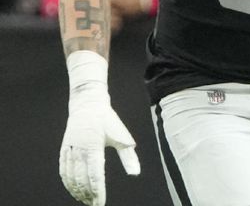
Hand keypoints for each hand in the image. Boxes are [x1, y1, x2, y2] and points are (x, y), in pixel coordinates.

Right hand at [60, 53, 139, 205]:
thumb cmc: (108, 121)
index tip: (101, 203)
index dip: (98, 191)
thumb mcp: (121, 137)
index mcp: (94, 147)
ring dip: (77, 191)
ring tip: (85, 200)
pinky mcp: (64, 149)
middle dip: (88, 194)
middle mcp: (80, 150)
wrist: (88, 104)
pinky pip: (63, 170)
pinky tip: (73, 190)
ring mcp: (70, 150)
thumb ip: (128, 156)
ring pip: (71, 177)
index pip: (95, 175)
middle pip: (82, 179)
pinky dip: (67, 183)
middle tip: (94, 204)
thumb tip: (135, 173)